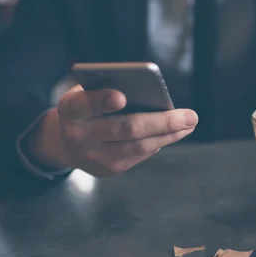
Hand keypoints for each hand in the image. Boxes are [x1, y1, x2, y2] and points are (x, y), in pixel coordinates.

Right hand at [30, 86, 197, 176]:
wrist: (66, 142)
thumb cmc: (86, 106)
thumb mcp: (86, 91)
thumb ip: (108, 87)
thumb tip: (149, 91)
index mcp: (70, 108)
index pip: (85, 103)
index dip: (102, 101)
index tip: (121, 96)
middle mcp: (79, 135)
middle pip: (125, 128)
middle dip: (161, 122)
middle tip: (189, 115)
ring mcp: (94, 156)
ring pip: (138, 146)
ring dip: (169, 135)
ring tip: (189, 124)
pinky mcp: (109, 169)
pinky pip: (139, 155)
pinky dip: (159, 142)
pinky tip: (175, 133)